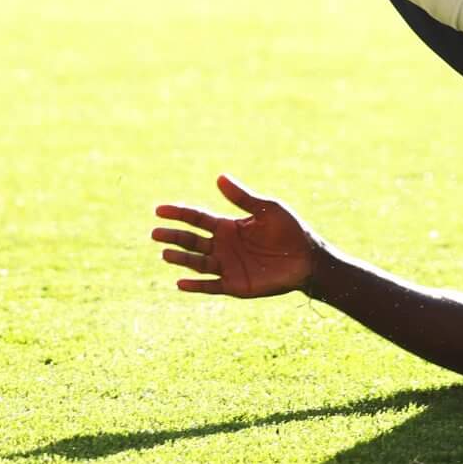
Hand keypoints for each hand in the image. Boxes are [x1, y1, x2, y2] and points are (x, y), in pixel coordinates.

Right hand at [152, 175, 318, 297]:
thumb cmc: (289, 230)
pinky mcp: (235, 285)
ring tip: (165, 253)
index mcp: (228, 226)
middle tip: (154, 233)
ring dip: (181, 259)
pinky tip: (180, 284)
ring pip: (197, 263)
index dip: (178, 213)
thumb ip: (242, 198)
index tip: (159, 210)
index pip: (197, 218)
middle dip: (174, 236)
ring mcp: (227, 266)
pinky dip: (196, 286)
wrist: (307, 258)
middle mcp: (223, 246)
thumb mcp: (266, 209)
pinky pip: (211, 286)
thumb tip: (219, 177)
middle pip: (192, 240)